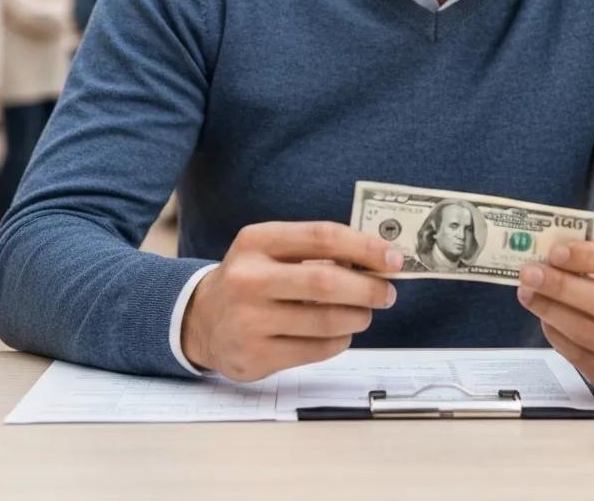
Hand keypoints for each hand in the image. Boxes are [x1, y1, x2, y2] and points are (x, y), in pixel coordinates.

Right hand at [182, 221, 401, 381]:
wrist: (200, 320)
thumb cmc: (251, 279)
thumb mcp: (271, 251)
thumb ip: (316, 251)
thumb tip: (377, 260)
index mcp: (256, 241)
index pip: (322, 237)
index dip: (364, 247)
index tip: (393, 258)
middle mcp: (248, 278)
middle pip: (326, 282)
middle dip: (368, 288)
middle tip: (387, 292)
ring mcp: (249, 320)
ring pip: (325, 321)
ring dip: (357, 317)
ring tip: (363, 313)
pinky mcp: (255, 356)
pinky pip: (316, 349)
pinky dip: (339, 340)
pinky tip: (339, 332)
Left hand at [517, 238, 593, 398]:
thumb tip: (554, 248)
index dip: (590, 257)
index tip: (555, 252)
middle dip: (562, 286)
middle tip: (529, 272)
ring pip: (591, 334)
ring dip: (552, 310)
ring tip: (527, 292)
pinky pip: (583, 359)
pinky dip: (557, 335)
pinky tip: (544, 317)